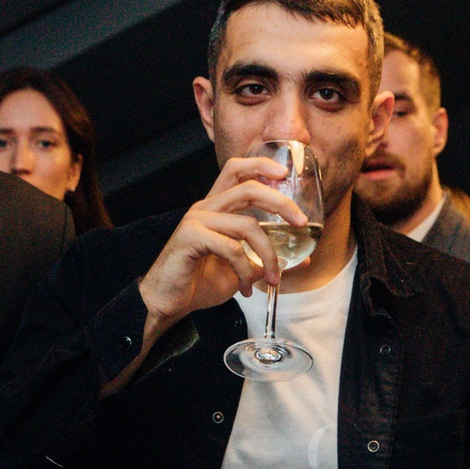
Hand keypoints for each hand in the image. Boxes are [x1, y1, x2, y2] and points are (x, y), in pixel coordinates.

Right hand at [135, 155, 310, 333]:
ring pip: (247, 225)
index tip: (284, 173)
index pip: (236, 170)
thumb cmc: (199, 283)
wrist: (168, 304)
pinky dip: (245, 270)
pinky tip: (246, 287)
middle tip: (300, 222)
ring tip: (273, 278)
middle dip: (280, 202)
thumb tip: (301, 260)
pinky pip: (231, 248)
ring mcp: (196, 220)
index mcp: (216, 208)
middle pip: (248, 187)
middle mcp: (205, 208)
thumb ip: (265, 260)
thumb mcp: (241, 270)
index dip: (261, 165)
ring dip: (268, 254)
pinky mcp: (190, 237)